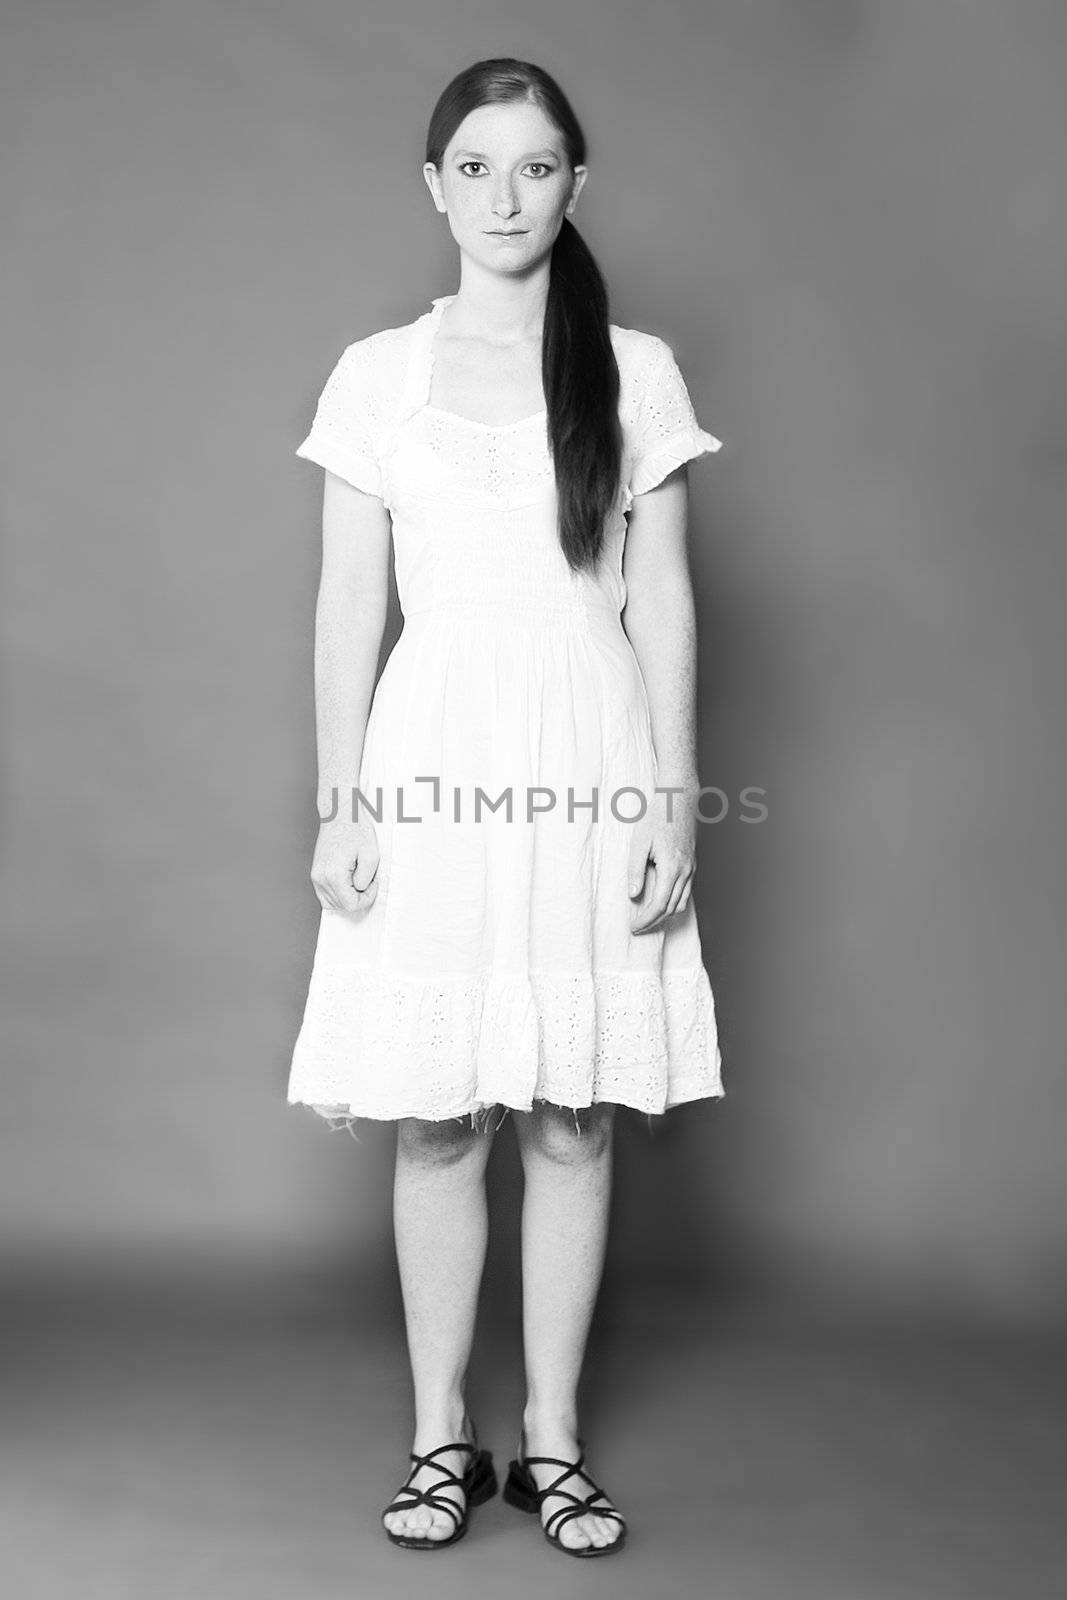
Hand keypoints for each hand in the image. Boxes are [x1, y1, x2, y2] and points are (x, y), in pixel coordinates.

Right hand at [310, 817, 379, 912]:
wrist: (340, 815)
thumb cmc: (356, 830)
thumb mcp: (371, 855)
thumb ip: (366, 879)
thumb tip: (360, 890)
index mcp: (333, 875)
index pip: (350, 905)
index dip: (366, 899)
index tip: (373, 884)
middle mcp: (320, 878)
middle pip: (341, 906)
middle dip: (357, 897)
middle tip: (367, 879)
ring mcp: (315, 876)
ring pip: (332, 903)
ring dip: (347, 896)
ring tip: (357, 877)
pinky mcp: (315, 873)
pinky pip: (325, 895)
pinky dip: (338, 893)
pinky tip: (349, 880)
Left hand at [628, 786, 696, 933]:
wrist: (679, 800)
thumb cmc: (657, 818)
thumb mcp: (639, 843)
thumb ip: (636, 871)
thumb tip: (633, 896)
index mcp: (672, 868)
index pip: (659, 905)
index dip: (646, 919)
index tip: (633, 927)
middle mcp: (686, 871)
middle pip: (671, 908)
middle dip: (654, 922)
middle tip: (636, 927)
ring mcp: (691, 869)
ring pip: (681, 903)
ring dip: (664, 915)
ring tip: (646, 918)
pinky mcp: (692, 865)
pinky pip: (685, 892)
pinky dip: (672, 902)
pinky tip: (659, 902)